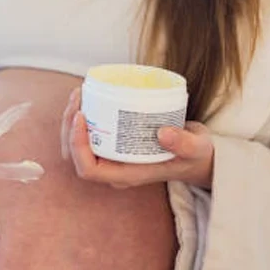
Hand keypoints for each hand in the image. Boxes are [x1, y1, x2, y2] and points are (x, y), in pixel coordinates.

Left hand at [61, 87, 214, 188]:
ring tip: (80, 93)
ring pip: (78, 146)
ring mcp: (113, 159)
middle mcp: (115, 170)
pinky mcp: (116, 146)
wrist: (200, 158)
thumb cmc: (196, 156)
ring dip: (71, 121)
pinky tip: (88, 97)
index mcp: (127, 175)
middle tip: (78, 97)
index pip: (89, 170)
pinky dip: (82, 118)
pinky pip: (89, 136)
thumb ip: (184, 143)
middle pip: (76, 157)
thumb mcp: (196, 149)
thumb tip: (163, 133)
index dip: (78, 146)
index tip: (82, 117)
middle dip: (69, 128)